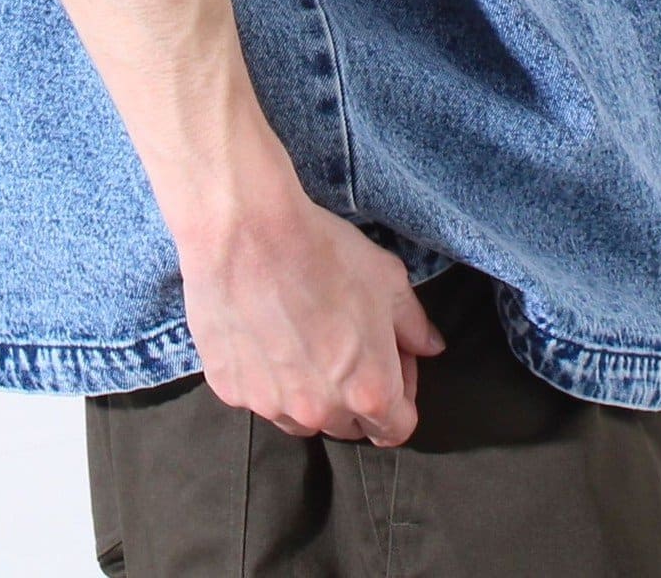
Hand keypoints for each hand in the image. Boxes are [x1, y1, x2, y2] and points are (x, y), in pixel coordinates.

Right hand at [175, 184, 447, 446]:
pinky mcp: (230, 388)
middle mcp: (319, 412)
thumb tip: (430, 346)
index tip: (391, 357)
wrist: (246, 232)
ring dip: (309, 392)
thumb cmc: (322, 253)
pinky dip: (266, 375)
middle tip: (347, 342)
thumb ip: (414, 324)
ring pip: (300, 416)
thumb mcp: (387, 279)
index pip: (396, 428)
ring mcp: (270, 404)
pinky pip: (258, 394)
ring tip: (303, 337)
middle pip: (348, 425)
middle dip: (356, 393)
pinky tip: (265, 331)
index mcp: (368, 391)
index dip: (402, 392)